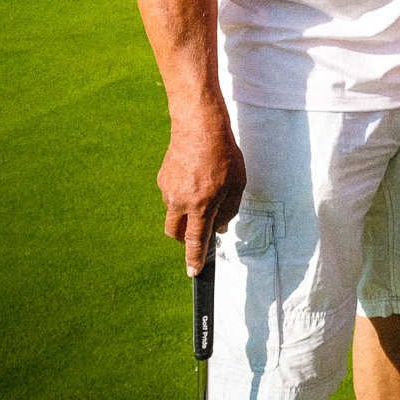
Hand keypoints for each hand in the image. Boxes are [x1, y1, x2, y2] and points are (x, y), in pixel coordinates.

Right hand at [157, 108, 244, 276]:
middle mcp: (179, 201)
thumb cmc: (224, 155)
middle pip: (176, 233)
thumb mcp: (237, 184)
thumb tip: (219, 229)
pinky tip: (197, 177)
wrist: (199, 127)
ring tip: (206, 189)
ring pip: (174, 213)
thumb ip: (228, 210)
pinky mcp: (162, 179)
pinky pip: (172, 196)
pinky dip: (183, 195)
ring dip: (187, 213)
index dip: (194, 258)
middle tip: (201, 231)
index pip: (196, 240)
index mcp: (201, 205)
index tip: (193, 272)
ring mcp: (167, 190)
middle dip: (186, 239)